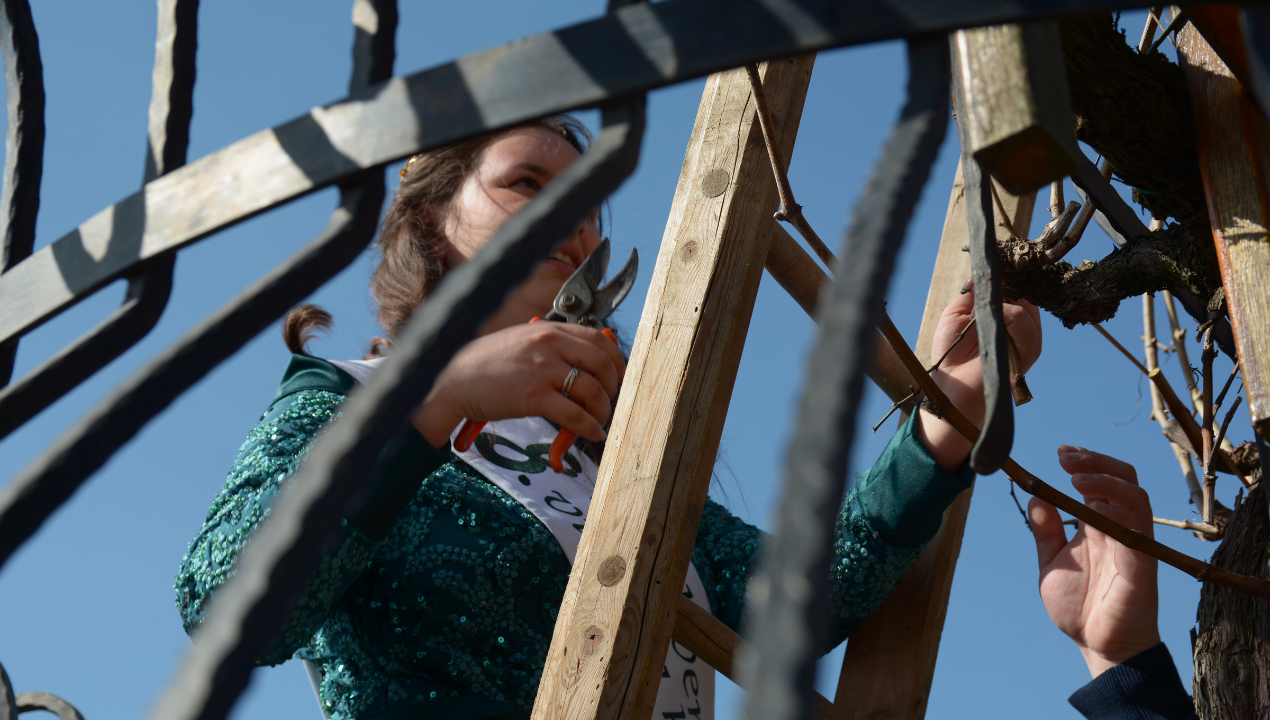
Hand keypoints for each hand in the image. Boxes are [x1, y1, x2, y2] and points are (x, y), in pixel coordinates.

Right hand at [411, 322, 625, 447]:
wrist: (451, 379)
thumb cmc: (484, 364)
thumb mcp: (522, 342)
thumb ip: (552, 347)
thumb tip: (584, 364)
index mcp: (549, 330)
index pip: (599, 339)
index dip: (617, 360)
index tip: (619, 376)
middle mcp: (550, 345)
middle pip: (603, 363)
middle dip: (614, 386)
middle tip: (610, 401)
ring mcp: (543, 370)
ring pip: (593, 390)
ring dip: (603, 410)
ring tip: (599, 421)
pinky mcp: (534, 396)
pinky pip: (575, 415)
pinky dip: (589, 427)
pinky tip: (592, 433)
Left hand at [915, 288, 1041, 471]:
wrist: (952, 385)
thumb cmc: (952, 352)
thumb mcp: (957, 314)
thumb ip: (972, 292)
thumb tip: (980, 272)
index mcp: (1008, 315)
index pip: (1018, 285)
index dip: (1007, 272)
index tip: (992, 262)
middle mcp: (1023, 324)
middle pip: (1026, 289)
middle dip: (1007, 282)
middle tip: (987, 284)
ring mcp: (1029, 337)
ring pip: (1027, 302)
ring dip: (1004, 300)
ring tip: (984, 312)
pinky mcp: (1030, 349)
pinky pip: (1024, 319)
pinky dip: (1007, 314)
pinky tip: (993, 323)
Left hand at [1029, 447, 1160, 677]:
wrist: (1096, 644)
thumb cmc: (1078, 606)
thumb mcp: (1051, 561)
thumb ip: (1045, 530)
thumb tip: (1036, 495)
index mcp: (1099, 524)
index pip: (1102, 479)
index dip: (1086, 461)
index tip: (1060, 452)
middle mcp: (1119, 527)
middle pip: (1124, 479)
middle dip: (1097, 462)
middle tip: (1067, 458)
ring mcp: (1133, 543)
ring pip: (1135, 498)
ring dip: (1107, 482)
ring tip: (1077, 480)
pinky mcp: (1142, 564)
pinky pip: (1139, 531)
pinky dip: (1120, 514)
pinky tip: (1096, 509)